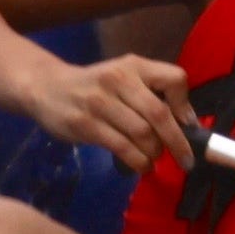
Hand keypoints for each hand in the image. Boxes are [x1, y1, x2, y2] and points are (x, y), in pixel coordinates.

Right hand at [25, 51, 199, 168]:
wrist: (47, 87)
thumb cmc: (94, 85)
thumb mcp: (123, 76)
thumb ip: (151, 92)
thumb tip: (186, 122)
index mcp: (133, 66)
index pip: (174, 78)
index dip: (185, 105)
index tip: (187, 124)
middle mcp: (118, 80)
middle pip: (159, 113)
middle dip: (178, 142)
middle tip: (186, 160)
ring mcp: (100, 103)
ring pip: (142, 134)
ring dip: (155, 153)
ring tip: (154, 160)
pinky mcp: (86, 125)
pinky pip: (122, 148)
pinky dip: (138, 162)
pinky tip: (141, 167)